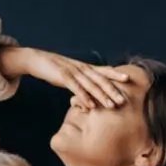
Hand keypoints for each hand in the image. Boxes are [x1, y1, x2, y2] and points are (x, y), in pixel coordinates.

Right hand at [0, 47, 129, 109]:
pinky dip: (84, 97)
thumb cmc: (56, 69)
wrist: (36, 59)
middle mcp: (82, 68)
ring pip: (90, 85)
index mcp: (85, 67)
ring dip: (102, 96)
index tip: (129, 78)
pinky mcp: (63, 76)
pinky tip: (91, 106)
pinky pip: (76, 88)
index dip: (116, 74)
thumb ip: (84, 80)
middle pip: (100, 80)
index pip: (104, 70)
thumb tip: (95, 90)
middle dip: (113, 90)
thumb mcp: (73, 73)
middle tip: (124, 100)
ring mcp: (73, 72)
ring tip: (112, 106)